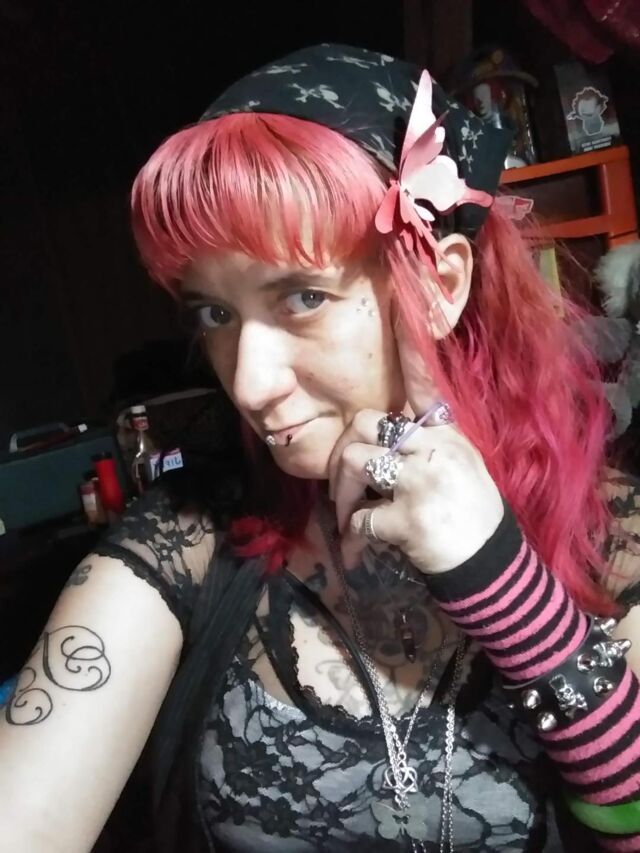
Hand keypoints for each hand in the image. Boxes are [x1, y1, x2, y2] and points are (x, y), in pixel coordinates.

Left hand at [327, 327, 503, 574]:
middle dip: (344, 453)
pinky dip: (356, 533)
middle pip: (366, 423)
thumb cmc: (472, 515)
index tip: (403, 302)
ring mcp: (421, 482)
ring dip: (344, 496)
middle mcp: (435, 450)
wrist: (491, 564)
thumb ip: (429, 443)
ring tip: (349, 517)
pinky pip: (362, 516)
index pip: (425, 384)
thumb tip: (389, 430)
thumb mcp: (461, 466)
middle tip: (344, 484)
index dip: (409, 347)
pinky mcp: (408, 518)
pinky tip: (365, 544)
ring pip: (356, 462)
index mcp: (448, 436)